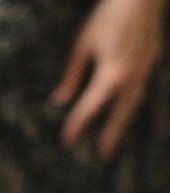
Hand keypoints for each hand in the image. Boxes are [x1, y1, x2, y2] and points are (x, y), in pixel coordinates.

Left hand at [53, 0, 165, 156]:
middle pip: (120, 112)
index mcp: (112, 73)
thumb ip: (72, 74)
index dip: (78, 124)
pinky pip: (142, 88)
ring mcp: (147, 67)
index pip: (91, 106)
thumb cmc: (108, 16)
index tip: (67, 140)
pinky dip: (132, 102)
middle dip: (111, 134)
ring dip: (124, 122)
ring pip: (135, 102)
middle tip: (104, 155)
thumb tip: (60, 100)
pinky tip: (125, 109)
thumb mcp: (83, 44)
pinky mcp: (153, 58)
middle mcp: (133, 75)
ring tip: (114, 139)